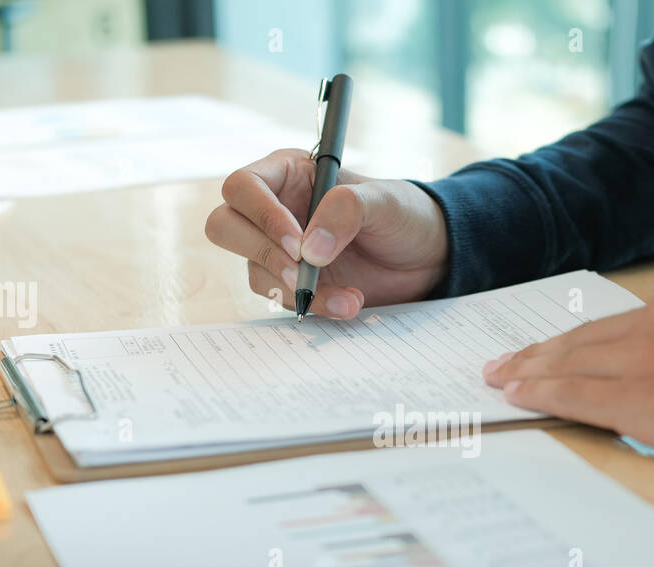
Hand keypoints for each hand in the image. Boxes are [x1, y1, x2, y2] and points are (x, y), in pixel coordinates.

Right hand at [205, 149, 448, 318]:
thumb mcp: (385, 202)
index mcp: (289, 174)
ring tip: (348, 296)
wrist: (427, 256)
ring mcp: (280, 250)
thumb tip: (308, 250)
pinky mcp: (293, 283)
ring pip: (252, 270)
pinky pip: (281, 298)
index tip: (297, 244)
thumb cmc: (405, 214)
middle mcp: (274, 209)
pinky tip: (348, 303)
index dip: (261, 216)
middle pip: (226, 227)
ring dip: (294, 289)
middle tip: (299, 272)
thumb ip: (346, 210)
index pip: (243, 186)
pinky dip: (313, 306)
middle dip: (260, 252)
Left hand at [482, 283, 653, 472]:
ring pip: (571, 362)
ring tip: (500, 379)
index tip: (553, 349)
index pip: (617, 325)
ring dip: (529, 371)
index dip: (578, 341)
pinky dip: (543, 394)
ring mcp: (646, 358)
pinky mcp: (640, 398)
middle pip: (583, 338)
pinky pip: (576, 395)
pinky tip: (518, 396)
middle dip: (539, 352)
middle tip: (503, 362)